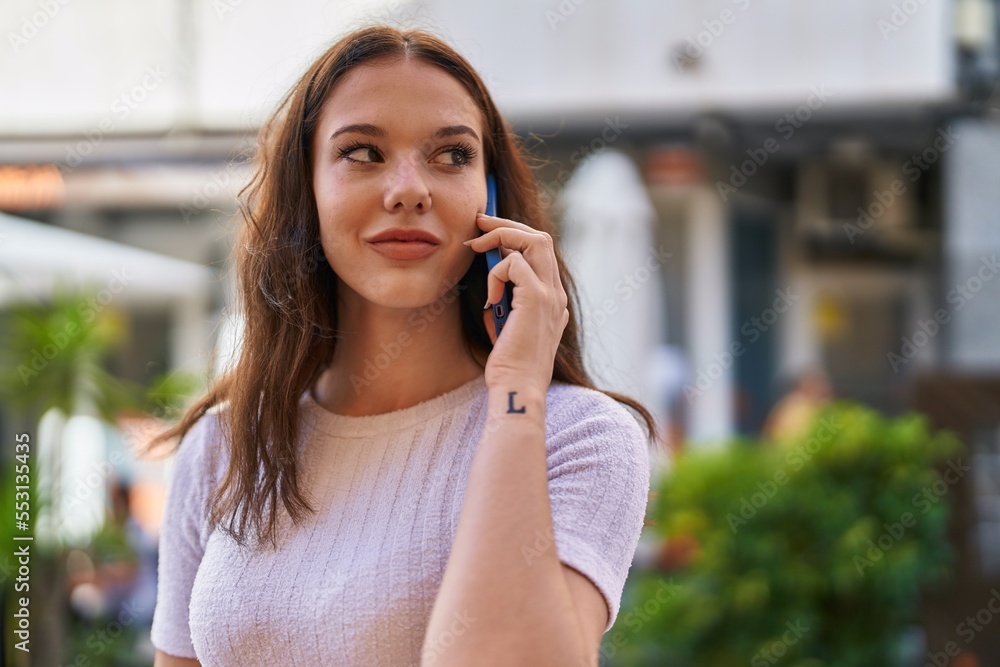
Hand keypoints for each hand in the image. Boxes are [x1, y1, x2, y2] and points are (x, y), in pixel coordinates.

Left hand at [463, 213, 569, 392]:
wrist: (518, 389)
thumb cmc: (508, 364)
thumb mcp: (507, 324)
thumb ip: (508, 299)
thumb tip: (494, 274)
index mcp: (552, 299)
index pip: (540, 252)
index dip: (514, 236)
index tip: (488, 233)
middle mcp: (556, 293)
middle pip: (540, 238)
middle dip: (507, 225)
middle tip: (478, 223)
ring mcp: (550, 295)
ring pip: (534, 241)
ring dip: (501, 238)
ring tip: (476, 249)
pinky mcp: (537, 300)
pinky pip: (513, 265)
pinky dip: (495, 275)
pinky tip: (490, 299)